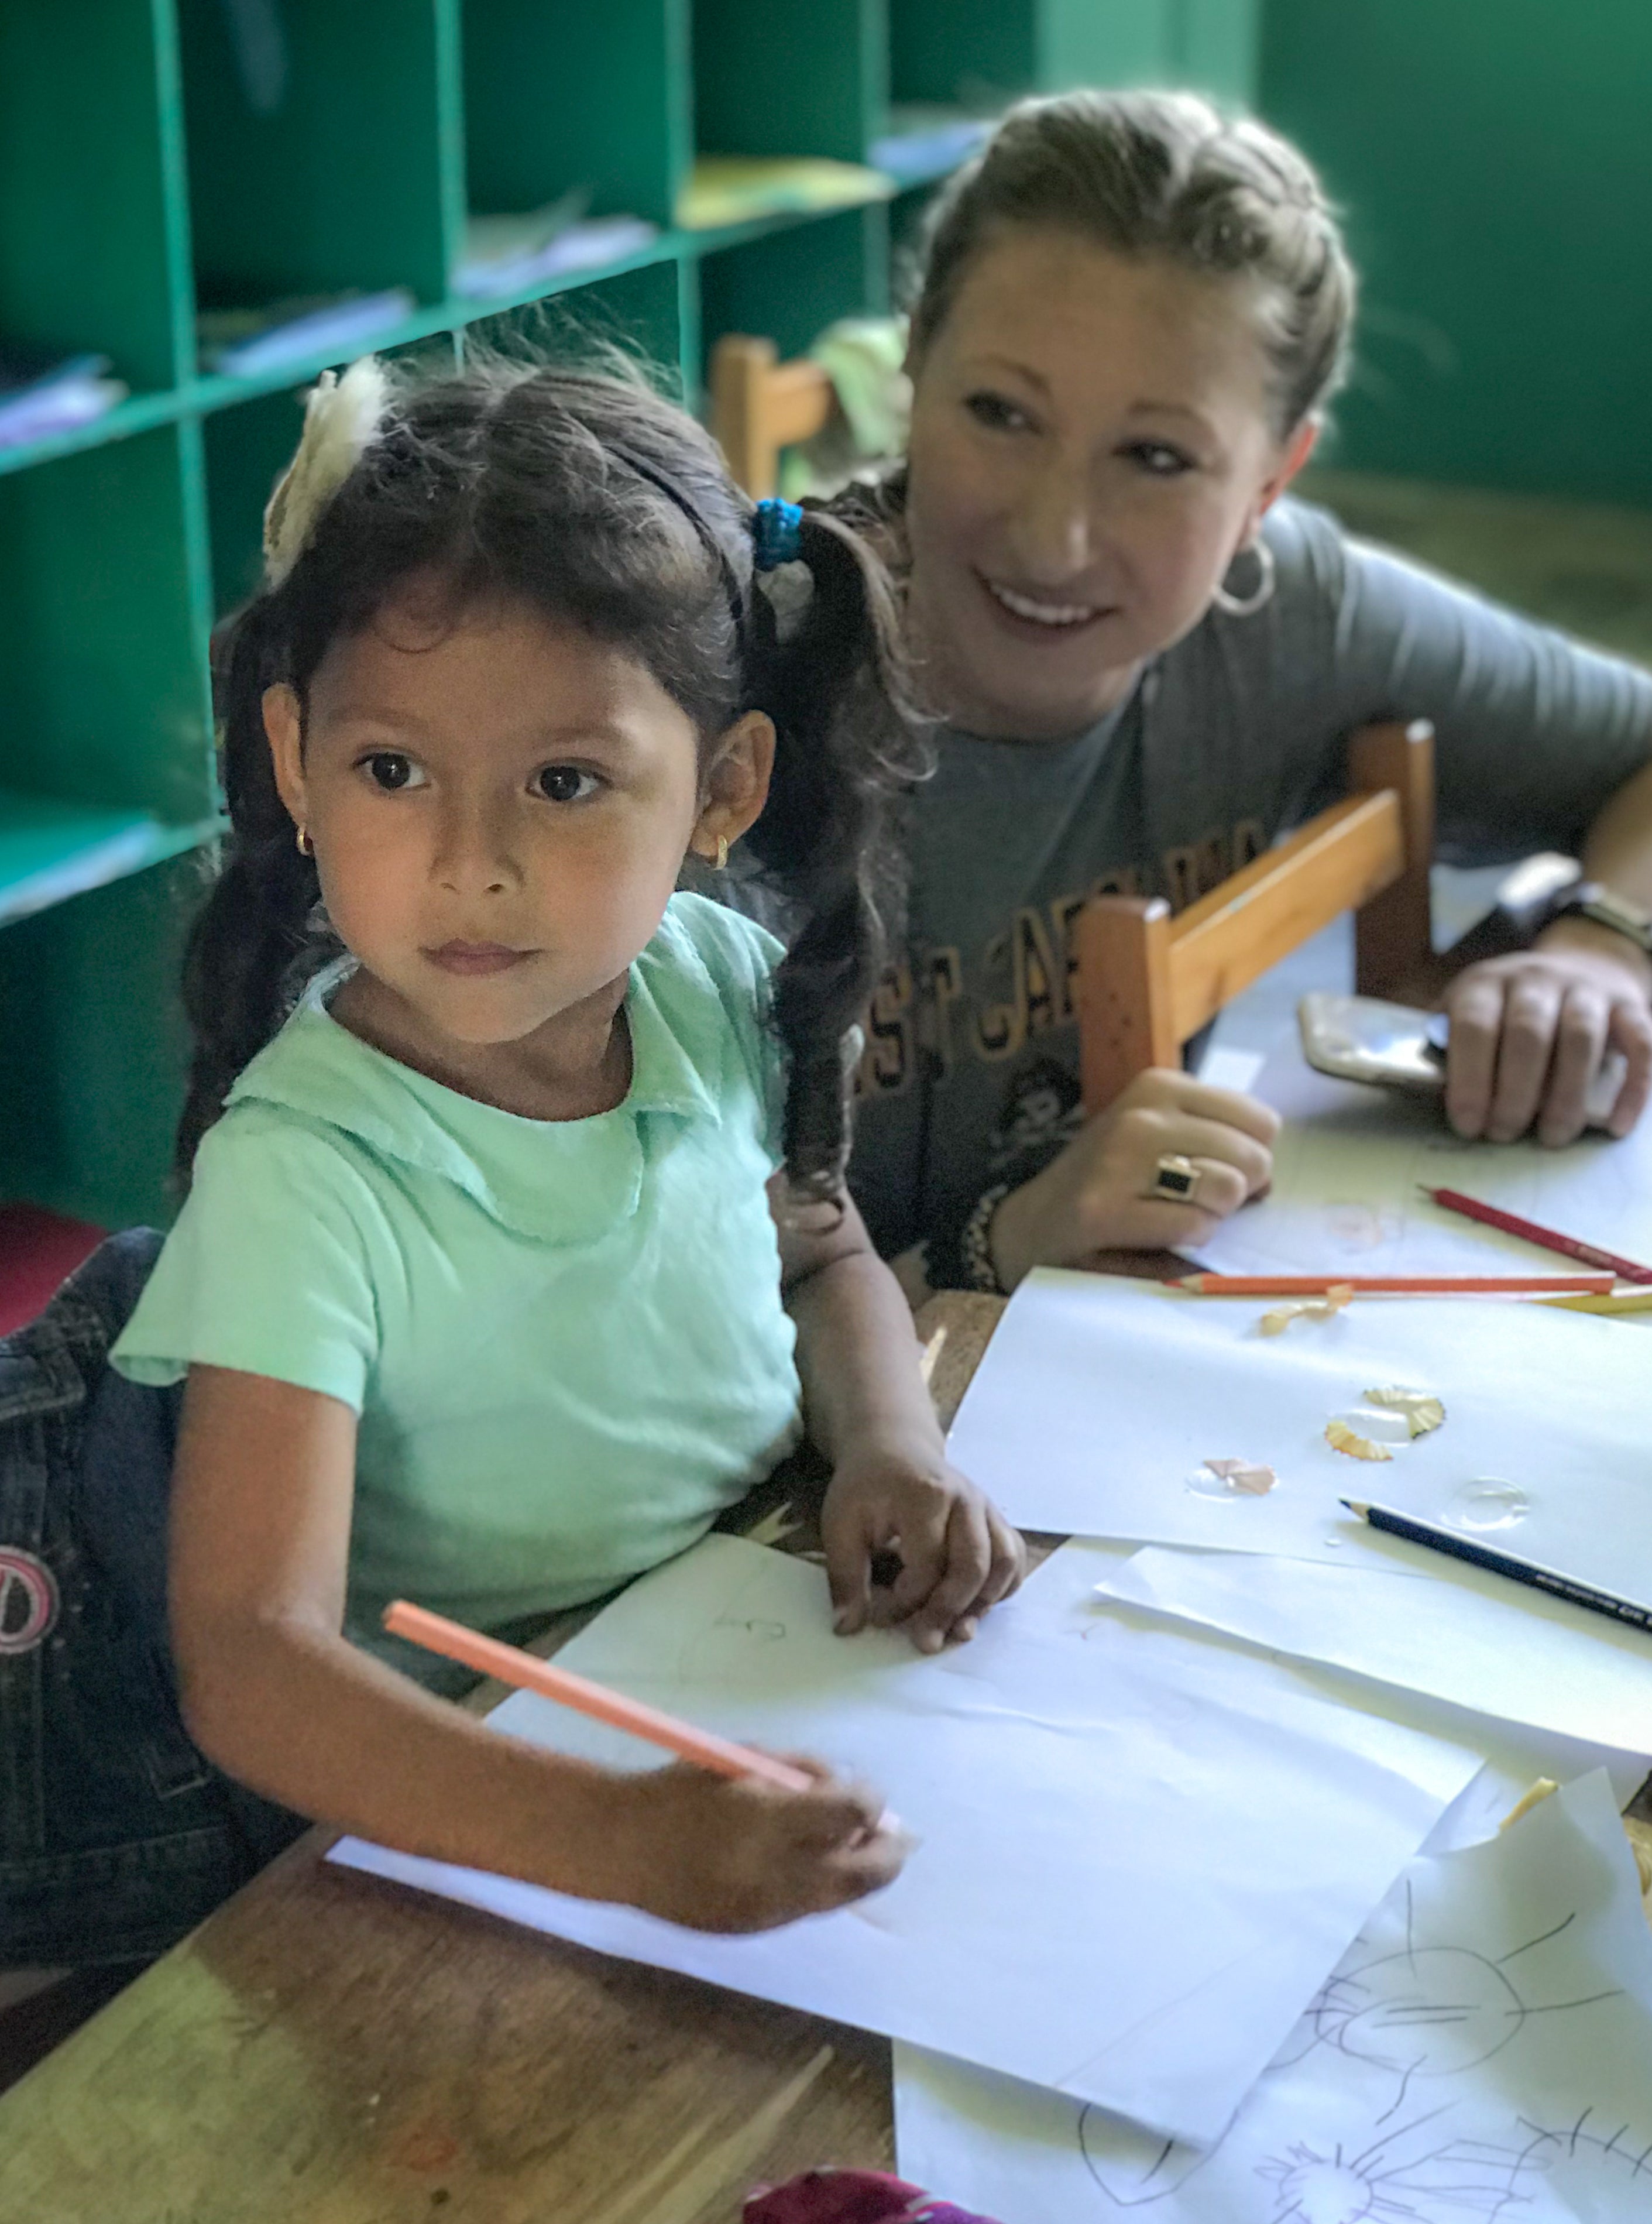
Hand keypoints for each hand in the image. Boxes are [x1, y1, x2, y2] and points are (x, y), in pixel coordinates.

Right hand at [609, 1755, 905, 1930]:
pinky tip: (808, 1866)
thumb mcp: (743, 1760)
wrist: (619, 1847)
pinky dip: (818, 1887)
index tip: (867, 1794)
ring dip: (856, 1871)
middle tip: (893, 1834)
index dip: (871, 1801)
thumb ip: (801, 1774)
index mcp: (770, 1818)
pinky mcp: (753, 1930)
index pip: (852, 1812)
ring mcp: (767, 1909)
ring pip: (839, 1898)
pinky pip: (804, 1909)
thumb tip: (849, 1789)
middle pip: (865, 1873)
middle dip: (889, 1852)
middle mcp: (776, 1872)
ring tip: (854, 1848)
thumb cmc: (681, 1788)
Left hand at [821, 1446, 1026, 1654]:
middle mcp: (966, 1500)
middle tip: (925, 1642)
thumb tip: (848, 1628)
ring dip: (982, 1603)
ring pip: (1004, 1563)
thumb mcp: (840, 1524)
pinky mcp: (996, 1517)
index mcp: (925, 1496)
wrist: (893, 1446)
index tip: (883, 1616)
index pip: (927, 1565)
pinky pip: (1014, 1558)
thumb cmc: (866, 1486)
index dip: (907, 1601)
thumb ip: (846, 1576)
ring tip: (956, 1629)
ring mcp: (986, 1507)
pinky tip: (976, 1606)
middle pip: (973, 1567)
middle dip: (949, 1611)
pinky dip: (1001, 1587)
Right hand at [989, 1068, 1278, 1285]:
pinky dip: (1189, 1241)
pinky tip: (1156, 1235)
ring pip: (1228, 1188)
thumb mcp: (1160, 1136)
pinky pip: (1195, 1226)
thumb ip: (1217, 1140)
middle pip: (1253, 1156)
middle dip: (1239, 1191)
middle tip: (1196, 1201)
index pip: (1261, 1122)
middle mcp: (1141, 1114)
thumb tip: (1270, 1174)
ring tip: (1173, 1214)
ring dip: (1213, 1216)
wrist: (1033, 1224)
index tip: (1218, 1172)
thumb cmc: (1109, 1181)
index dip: (1252, 1157)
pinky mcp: (1105, 1210)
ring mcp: (1120, 1160)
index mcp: (1160, 1086)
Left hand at [1445, 926, 1651, 1145]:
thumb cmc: (1511, 1007)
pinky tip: (1615, 1125)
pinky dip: (1631, 1088)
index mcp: (1486, 983)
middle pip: (1528, 1035)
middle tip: (1505, 1134)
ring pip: (1580, 1038)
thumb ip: (1449, 1044)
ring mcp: (1586, 989)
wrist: (1582, 962)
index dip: (1470, 1079)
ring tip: (1552, 1137)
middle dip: (1514, 1094)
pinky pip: (1639, 1044)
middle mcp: (1536, 979)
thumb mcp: (1470, 1011)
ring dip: (1566, 1095)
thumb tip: (1433, 1090)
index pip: (1474, 1026)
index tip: (1468, 1124)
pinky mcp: (1629, 1005)